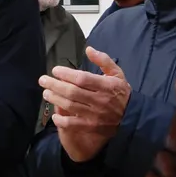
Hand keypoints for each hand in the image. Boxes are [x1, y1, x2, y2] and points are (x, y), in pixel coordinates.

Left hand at [42, 48, 130, 162]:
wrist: (132, 116)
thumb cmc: (121, 93)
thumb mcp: (117, 74)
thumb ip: (103, 61)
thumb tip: (89, 50)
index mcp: (106, 86)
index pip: (82, 78)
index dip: (66, 74)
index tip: (55, 70)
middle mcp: (100, 100)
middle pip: (72, 92)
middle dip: (55, 85)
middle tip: (43, 80)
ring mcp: (95, 115)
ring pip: (70, 106)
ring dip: (55, 99)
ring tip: (46, 93)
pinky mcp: (92, 126)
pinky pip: (73, 124)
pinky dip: (61, 120)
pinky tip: (54, 115)